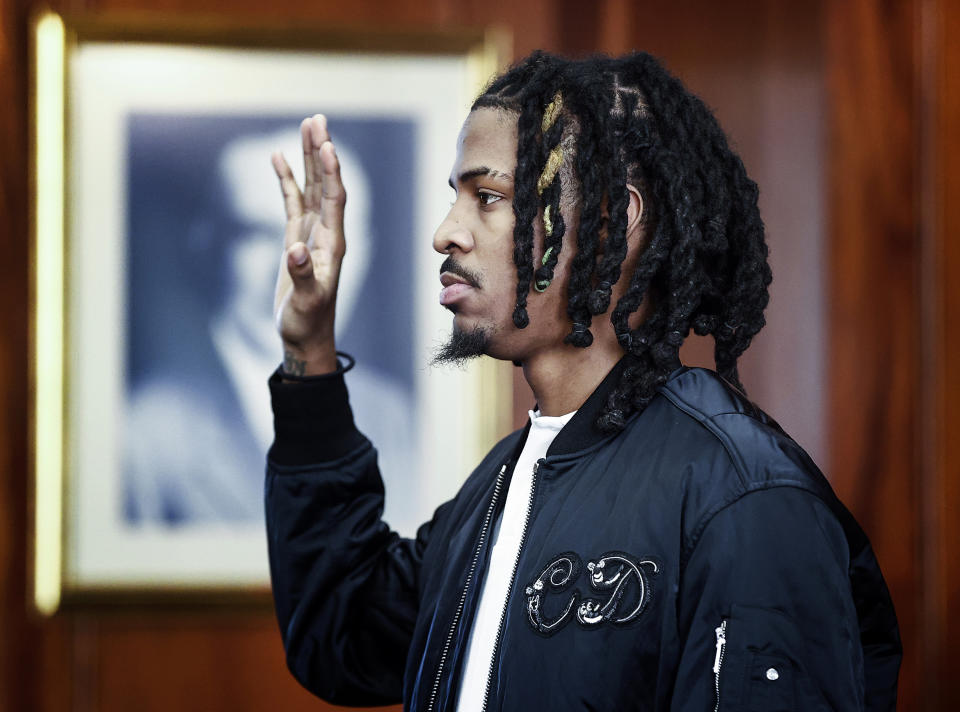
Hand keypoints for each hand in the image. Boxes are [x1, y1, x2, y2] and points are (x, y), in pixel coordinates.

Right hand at [271, 114, 344, 374]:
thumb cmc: (307, 321)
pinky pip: (293, 201)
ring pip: (312, 187)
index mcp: (333, 244)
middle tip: (316, 120)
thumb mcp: (304, 301)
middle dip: (321, 151)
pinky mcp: (297, 239)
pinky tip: (278, 158)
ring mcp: (312, 233)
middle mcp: (327, 233)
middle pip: (326, 183)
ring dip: (308, 158)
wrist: (305, 335)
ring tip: (305, 125)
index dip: (332, 172)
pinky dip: (287, 179)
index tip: (327, 144)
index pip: (335, 199)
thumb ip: (301, 275)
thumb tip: (294, 249)